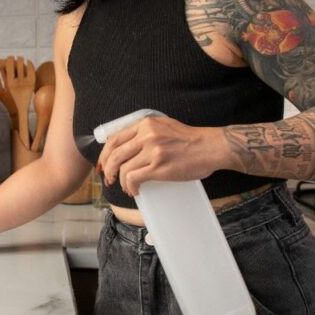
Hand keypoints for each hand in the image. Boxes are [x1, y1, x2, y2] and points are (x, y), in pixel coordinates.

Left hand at [97, 116, 227, 196]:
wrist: (212, 147)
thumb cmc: (191, 140)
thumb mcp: (165, 126)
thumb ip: (147, 132)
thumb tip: (129, 145)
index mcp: (146, 124)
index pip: (115, 138)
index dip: (105, 153)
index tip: (102, 163)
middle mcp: (147, 135)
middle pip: (115, 154)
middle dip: (107, 169)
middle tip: (107, 178)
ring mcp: (153, 150)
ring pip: (123, 168)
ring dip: (119, 180)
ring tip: (125, 187)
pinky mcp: (159, 166)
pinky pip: (134, 178)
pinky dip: (130, 186)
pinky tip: (135, 190)